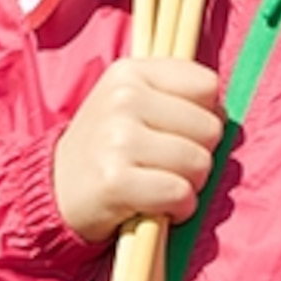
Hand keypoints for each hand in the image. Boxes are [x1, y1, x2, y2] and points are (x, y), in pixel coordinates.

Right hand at [51, 58, 223, 243]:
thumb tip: (224, 113)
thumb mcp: (131, 100)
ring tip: (160, 184)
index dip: (204, 114)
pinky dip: (179, 208)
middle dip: (199, 153)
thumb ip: (176, 93)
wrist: (56, 188)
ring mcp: (118, 139)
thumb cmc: (108, 145)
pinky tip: (158, 205)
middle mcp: (123, 99)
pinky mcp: (116, 181)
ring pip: (199, 163)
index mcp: (130, 72)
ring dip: (190, 184)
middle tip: (167, 164)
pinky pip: (180, 193)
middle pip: (210, 128)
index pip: (207, 85)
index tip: (178, 130)